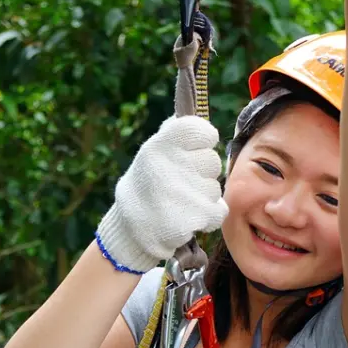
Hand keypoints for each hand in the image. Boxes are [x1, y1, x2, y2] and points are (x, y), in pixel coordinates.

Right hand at [96, 115, 228, 273]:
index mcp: (162, 143)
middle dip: (203, 174)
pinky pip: (219, 211)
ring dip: (203, 197)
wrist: (129, 231)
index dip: (204, 142)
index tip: (194, 151)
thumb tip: (197, 116)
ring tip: (180, 203)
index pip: (204, 131)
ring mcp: (184, 191)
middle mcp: (172, 163)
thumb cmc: (146, 186)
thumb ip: (175, 133)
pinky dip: (208, 217)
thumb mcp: (153, 153)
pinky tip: (188, 218)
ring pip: (216, 188)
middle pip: (214, 161)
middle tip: (181, 183)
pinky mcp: (194, 216)